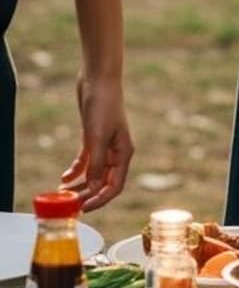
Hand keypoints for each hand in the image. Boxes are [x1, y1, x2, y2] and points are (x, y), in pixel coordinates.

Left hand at [61, 77, 133, 211]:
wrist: (99, 78)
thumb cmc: (103, 105)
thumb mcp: (97, 137)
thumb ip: (96, 164)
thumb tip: (92, 189)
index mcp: (124, 153)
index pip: (115, 185)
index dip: (101, 200)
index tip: (85, 208)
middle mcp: (116, 152)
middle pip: (103, 182)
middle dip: (88, 195)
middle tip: (71, 205)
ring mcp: (105, 145)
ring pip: (93, 173)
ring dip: (80, 185)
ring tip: (65, 194)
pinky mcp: (93, 138)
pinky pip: (86, 161)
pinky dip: (76, 170)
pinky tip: (65, 177)